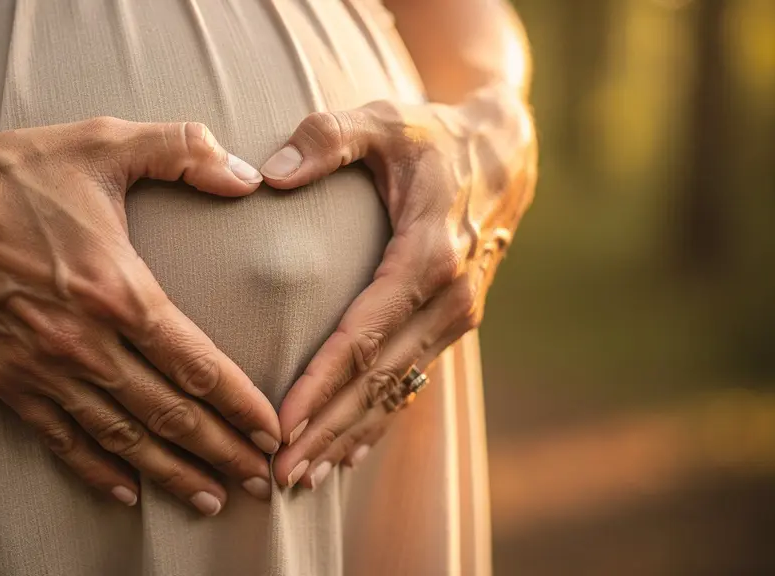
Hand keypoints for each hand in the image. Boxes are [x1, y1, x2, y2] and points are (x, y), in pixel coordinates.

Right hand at [0, 117, 280, 513]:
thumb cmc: (12, 174)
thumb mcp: (103, 142)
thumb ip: (183, 150)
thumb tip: (247, 174)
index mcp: (118, 290)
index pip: (197, 364)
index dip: (241, 404)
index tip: (271, 430)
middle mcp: (84, 342)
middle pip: (169, 413)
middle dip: (221, 451)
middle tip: (259, 480)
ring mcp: (42, 368)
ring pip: (121, 438)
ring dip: (171, 472)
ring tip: (210, 497)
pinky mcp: (4, 379)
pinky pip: (60, 438)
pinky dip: (96, 470)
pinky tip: (126, 492)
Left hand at [260, 90, 535, 487]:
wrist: (505, 153)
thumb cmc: (431, 135)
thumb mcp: (383, 120)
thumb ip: (327, 138)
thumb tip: (269, 174)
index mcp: (428, 254)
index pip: (366, 332)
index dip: (322, 382)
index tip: (281, 422)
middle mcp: (450, 297)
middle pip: (379, 379)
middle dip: (327, 429)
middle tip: (277, 473)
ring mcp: (457, 316)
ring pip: (396, 392)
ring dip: (349, 436)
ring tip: (302, 478)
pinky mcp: (453, 324)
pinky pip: (412, 383)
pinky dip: (378, 421)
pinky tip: (346, 454)